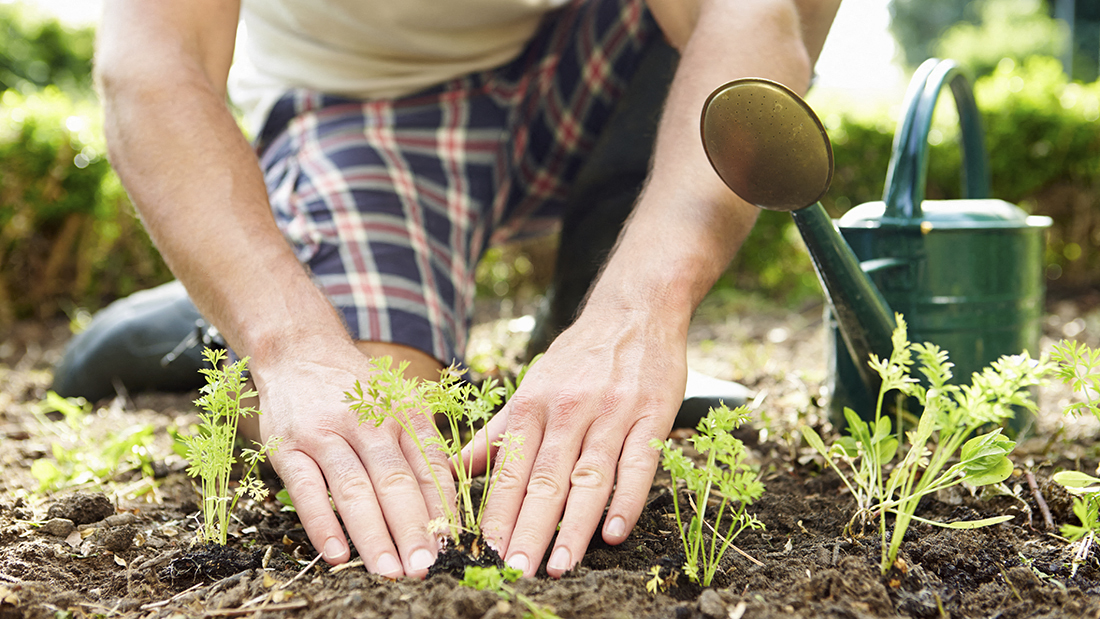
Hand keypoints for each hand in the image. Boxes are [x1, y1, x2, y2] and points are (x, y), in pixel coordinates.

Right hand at [252, 338, 451, 577]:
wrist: (299, 350)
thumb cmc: (357, 389)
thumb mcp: (398, 402)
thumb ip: (420, 447)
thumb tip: (447, 507)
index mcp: (402, 413)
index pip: (428, 466)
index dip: (441, 509)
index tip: (451, 546)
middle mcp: (367, 422)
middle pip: (394, 482)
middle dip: (412, 529)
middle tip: (424, 567)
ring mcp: (325, 433)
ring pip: (354, 489)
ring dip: (373, 534)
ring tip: (389, 570)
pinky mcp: (287, 446)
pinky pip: (306, 489)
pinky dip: (322, 523)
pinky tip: (337, 554)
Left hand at [465, 307, 687, 576]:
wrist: (634, 311)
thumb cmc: (578, 357)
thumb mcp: (531, 388)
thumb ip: (498, 433)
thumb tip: (454, 469)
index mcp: (533, 406)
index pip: (510, 470)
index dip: (498, 514)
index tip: (484, 553)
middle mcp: (568, 410)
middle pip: (545, 479)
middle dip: (528, 529)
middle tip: (515, 570)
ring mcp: (611, 413)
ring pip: (589, 476)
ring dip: (574, 525)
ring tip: (560, 565)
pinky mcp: (651, 415)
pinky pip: (638, 463)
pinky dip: (627, 499)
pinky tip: (614, 532)